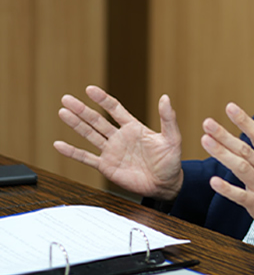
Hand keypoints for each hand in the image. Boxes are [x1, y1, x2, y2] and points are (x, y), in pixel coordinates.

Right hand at [53, 85, 183, 199]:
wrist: (165, 185)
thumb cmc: (171, 162)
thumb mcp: (172, 138)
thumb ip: (168, 119)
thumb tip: (165, 98)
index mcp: (134, 127)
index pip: (115, 109)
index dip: (102, 99)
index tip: (90, 89)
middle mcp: (120, 137)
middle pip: (97, 120)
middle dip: (82, 109)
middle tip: (66, 99)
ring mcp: (111, 151)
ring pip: (89, 135)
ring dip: (76, 124)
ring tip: (62, 112)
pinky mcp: (106, 166)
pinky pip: (86, 158)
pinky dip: (72, 152)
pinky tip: (59, 145)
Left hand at [202, 103, 253, 250]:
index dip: (244, 121)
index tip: (230, 108)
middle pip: (244, 149)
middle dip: (225, 135)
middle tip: (208, 123)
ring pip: (240, 167)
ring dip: (222, 154)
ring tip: (206, 141)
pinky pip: (240, 195)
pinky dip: (227, 189)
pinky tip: (214, 181)